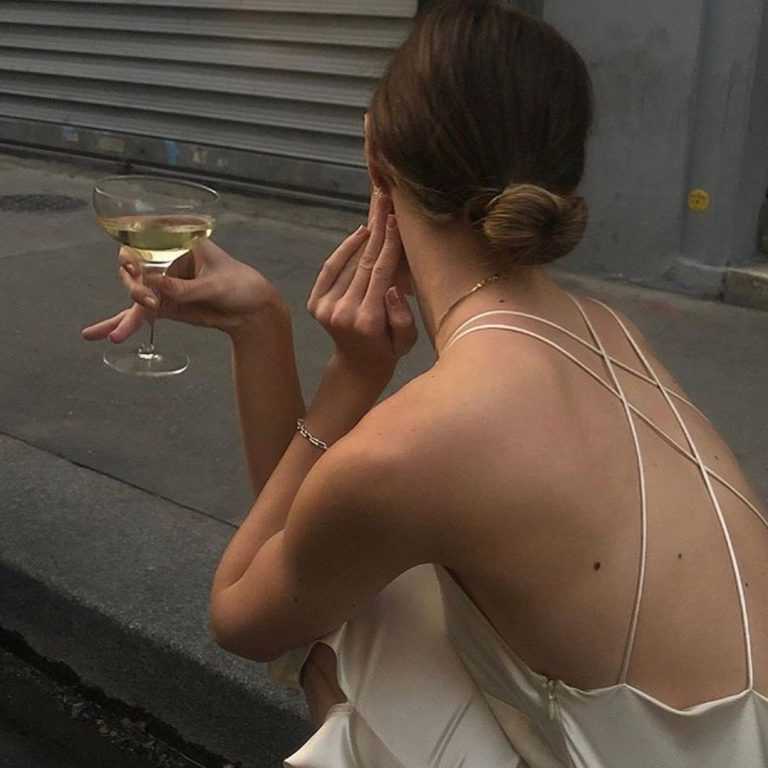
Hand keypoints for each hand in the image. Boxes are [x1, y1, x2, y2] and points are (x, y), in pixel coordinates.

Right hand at [82, 240, 281, 343]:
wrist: (254, 312)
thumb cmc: (241, 286)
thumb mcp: (215, 285)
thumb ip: (185, 288)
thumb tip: (155, 287)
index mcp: (180, 243)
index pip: (146, 238)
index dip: (133, 250)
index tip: (133, 264)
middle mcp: (167, 261)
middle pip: (134, 267)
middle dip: (133, 285)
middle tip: (147, 300)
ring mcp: (163, 285)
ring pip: (134, 293)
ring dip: (125, 312)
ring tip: (119, 333)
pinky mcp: (165, 306)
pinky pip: (138, 314)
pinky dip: (122, 324)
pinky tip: (104, 335)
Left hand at [306, 193, 416, 388]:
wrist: (356, 367)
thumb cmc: (388, 352)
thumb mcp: (406, 341)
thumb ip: (402, 317)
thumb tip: (393, 287)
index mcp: (368, 321)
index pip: (381, 273)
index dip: (389, 244)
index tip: (398, 219)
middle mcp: (343, 311)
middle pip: (364, 262)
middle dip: (378, 229)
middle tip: (386, 200)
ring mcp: (325, 307)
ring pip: (348, 262)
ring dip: (364, 235)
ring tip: (378, 211)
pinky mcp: (314, 303)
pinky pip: (330, 269)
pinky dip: (344, 249)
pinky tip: (360, 233)